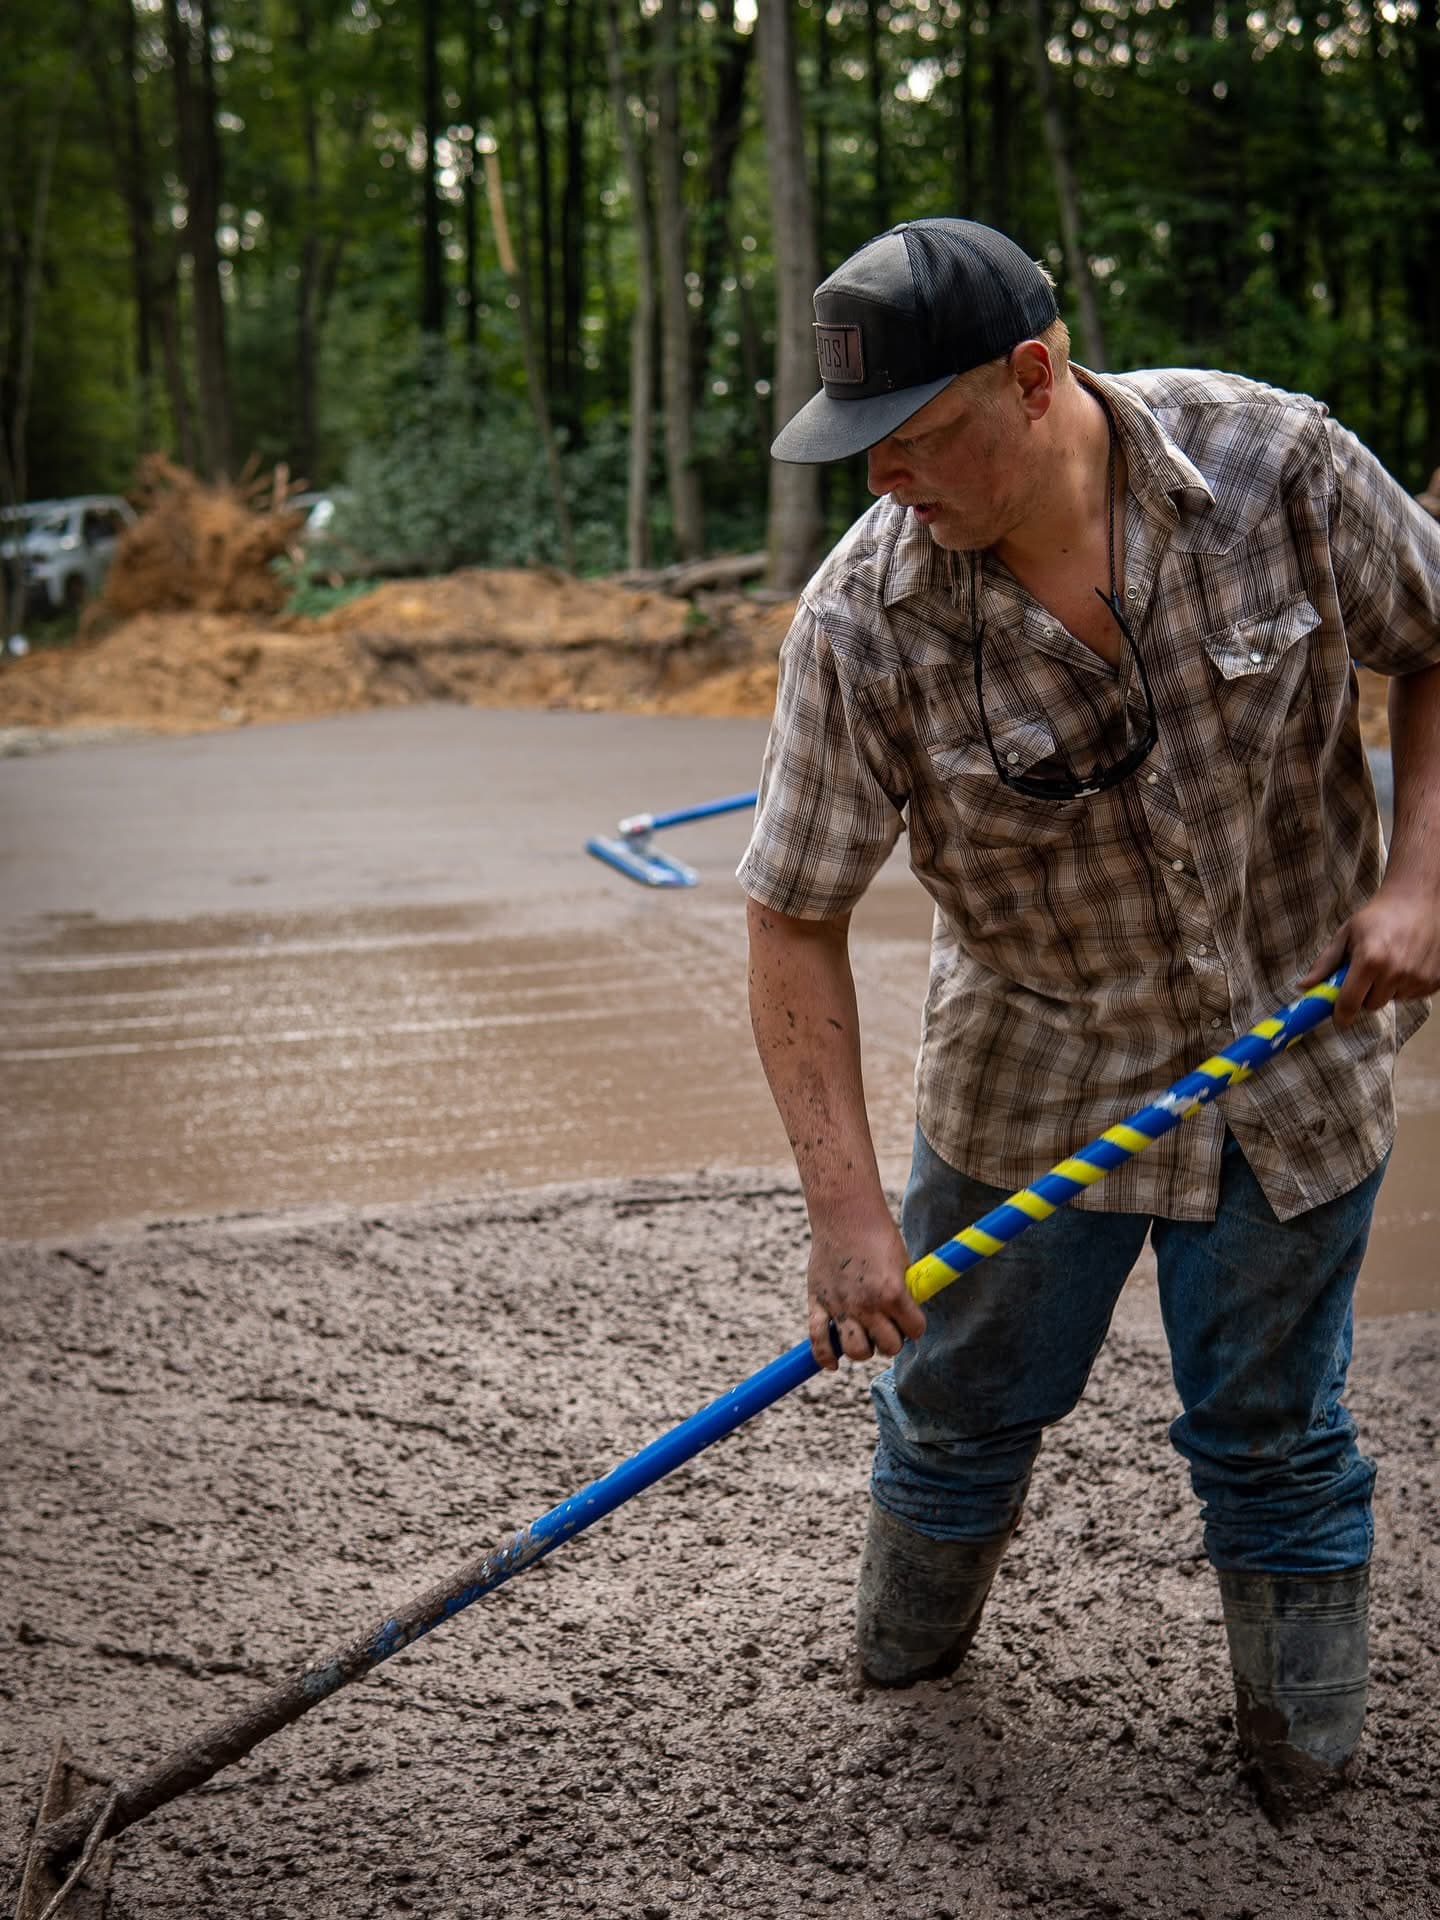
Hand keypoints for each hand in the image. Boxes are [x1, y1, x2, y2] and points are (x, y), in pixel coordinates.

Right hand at [806, 1207, 926, 1370]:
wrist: (844, 1213)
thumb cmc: (878, 1233)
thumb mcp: (902, 1262)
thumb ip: (904, 1291)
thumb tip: (910, 1313)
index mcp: (892, 1293)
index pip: (915, 1331)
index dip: (915, 1326)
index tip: (911, 1319)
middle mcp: (867, 1304)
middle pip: (888, 1347)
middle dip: (892, 1339)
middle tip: (888, 1325)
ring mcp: (841, 1306)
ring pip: (857, 1352)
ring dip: (864, 1349)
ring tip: (865, 1335)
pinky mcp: (818, 1302)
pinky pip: (818, 1341)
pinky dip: (825, 1357)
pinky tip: (833, 1363)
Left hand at [1301, 880, 1439, 1027]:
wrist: (1418, 901)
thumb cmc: (1378, 916)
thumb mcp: (1346, 934)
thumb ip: (1325, 963)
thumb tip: (1304, 986)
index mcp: (1370, 960)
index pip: (1350, 1003)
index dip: (1341, 1014)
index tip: (1338, 1016)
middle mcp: (1396, 972)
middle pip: (1371, 1005)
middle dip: (1364, 995)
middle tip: (1365, 974)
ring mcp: (1418, 978)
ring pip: (1392, 1000)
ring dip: (1386, 989)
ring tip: (1388, 963)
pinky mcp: (1434, 981)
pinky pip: (1411, 996)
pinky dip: (1405, 986)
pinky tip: (1405, 964)